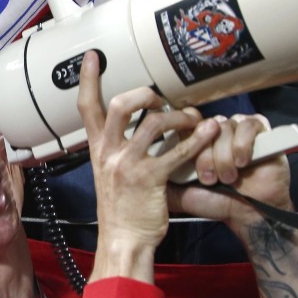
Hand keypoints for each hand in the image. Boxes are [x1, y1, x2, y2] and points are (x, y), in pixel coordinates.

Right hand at [77, 51, 217, 280]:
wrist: (123, 241)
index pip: (87, 108)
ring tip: (193, 118)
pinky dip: (198, 138)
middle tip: (162, 99)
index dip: (88, 79)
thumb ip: (116, 149)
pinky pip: (177, 151)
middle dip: (146, 94)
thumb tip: (134, 126)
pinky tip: (210, 131)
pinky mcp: (151, 179)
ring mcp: (129, 165)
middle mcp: (110, 153)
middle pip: (122, 106)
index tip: (93, 57)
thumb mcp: (107, 174)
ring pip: (155, 123)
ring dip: (180, 116)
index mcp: (98, 150)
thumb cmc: (120, 209)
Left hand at [169, 114, 291, 231]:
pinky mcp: (259, 130)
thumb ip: (160, 176)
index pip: (185, 121)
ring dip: (223, 157)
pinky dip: (243, 146)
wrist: (248, 214)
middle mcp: (216, 130)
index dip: (185, 135)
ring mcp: (237, 128)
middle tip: (208, 178)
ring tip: (227, 178)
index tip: (186, 158)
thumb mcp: (179, 191)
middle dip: (204, 155)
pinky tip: (243, 163)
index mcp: (196, 139)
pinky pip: (247, 126)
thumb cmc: (216, 201)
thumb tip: (138, 164)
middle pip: (203, 125)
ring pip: (223, 128)